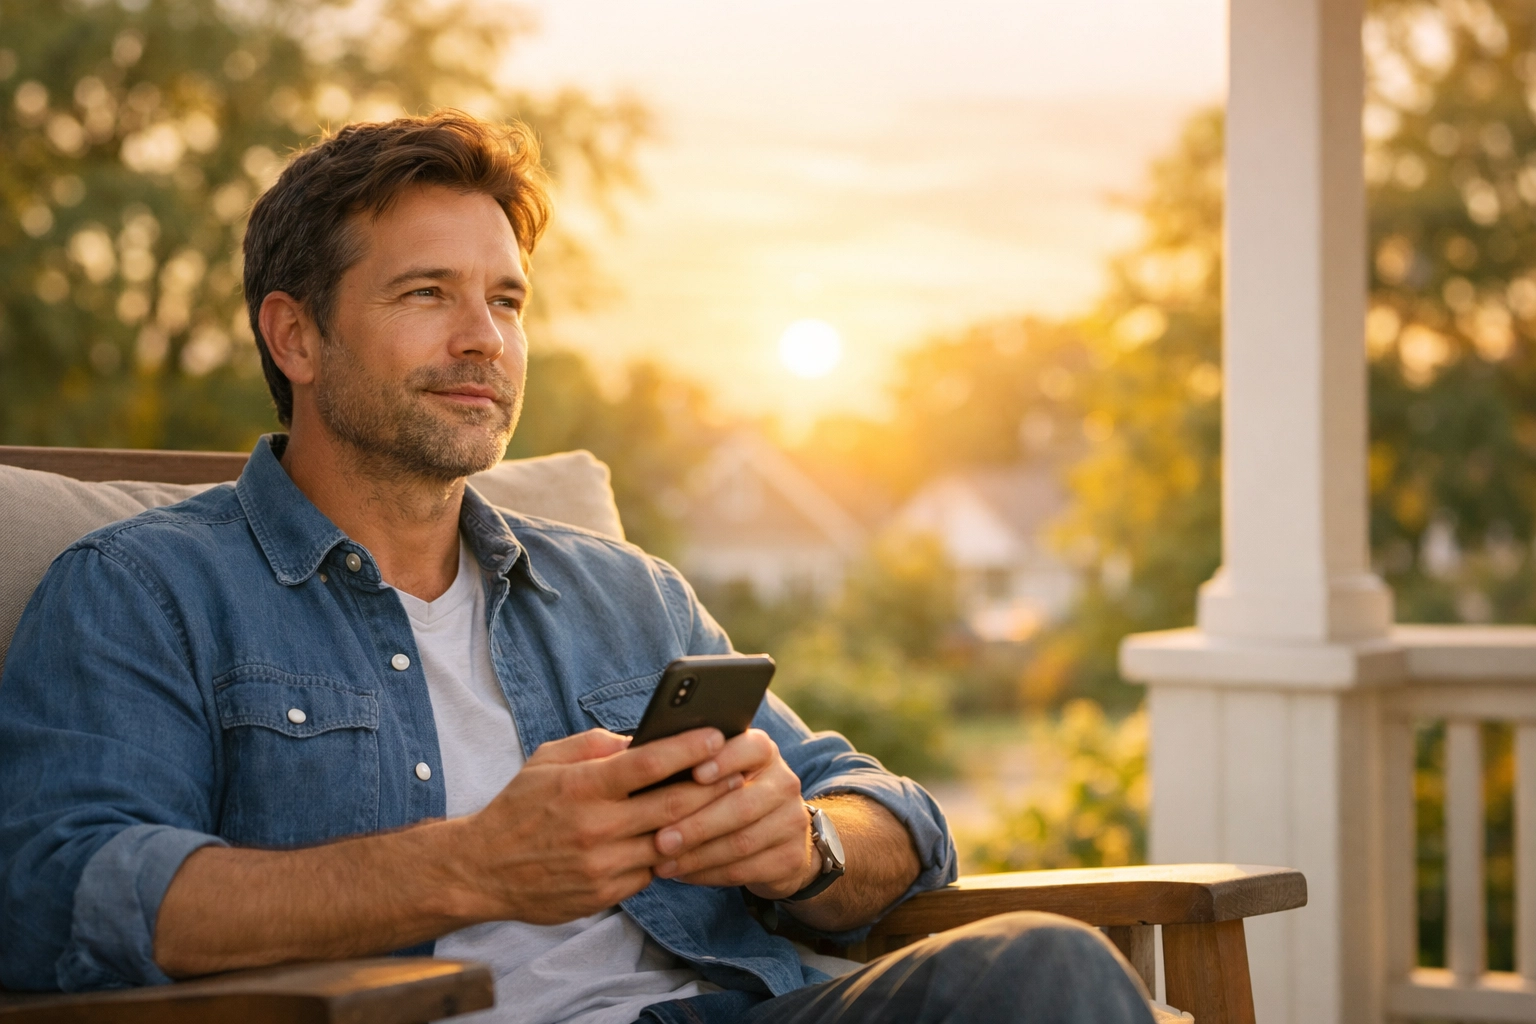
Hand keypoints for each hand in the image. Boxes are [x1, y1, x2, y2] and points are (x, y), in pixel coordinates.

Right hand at [457, 727, 743, 924]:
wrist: (481, 870)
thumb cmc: (520, 806)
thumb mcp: (548, 759)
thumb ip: (596, 745)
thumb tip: (644, 738)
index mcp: (582, 787)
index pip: (648, 763)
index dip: (689, 748)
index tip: (717, 735)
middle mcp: (595, 827)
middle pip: (673, 806)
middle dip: (713, 787)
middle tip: (739, 772)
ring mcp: (601, 865)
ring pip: (670, 844)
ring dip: (701, 826)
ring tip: (724, 806)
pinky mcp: (604, 895)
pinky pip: (651, 872)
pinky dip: (670, 855)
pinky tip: (684, 840)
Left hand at [650, 729, 820, 899]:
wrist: (774, 837)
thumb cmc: (723, 795)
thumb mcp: (714, 770)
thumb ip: (685, 759)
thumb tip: (633, 753)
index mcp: (763, 752)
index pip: (751, 748)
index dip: (724, 760)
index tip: (694, 774)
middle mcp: (784, 781)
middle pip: (741, 804)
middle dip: (697, 824)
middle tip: (659, 840)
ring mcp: (792, 820)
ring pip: (742, 841)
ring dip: (698, 855)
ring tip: (662, 863)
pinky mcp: (790, 857)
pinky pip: (745, 870)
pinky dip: (709, 874)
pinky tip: (683, 874)